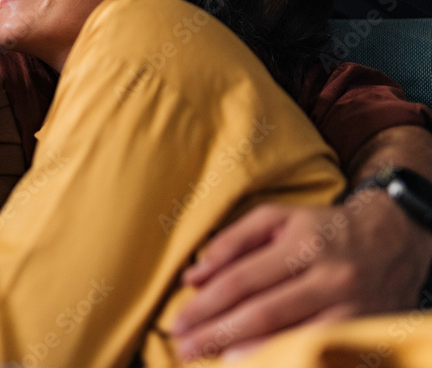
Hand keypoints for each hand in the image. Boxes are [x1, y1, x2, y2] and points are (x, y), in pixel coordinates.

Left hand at [172, 196, 431, 360]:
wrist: (393, 238)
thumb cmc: (321, 228)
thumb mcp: (276, 218)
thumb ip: (231, 242)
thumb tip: (192, 276)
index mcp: (301, 244)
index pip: (242, 280)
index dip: (206, 304)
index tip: (177, 321)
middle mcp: (328, 277)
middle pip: (262, 313)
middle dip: (217, 333)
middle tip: (184, 347)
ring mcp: (351, 307)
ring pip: (290, 337)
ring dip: (246, 353)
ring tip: (210, 359)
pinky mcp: (365, 328)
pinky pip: (317, 349)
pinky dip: (285, 358)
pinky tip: (254, 363)